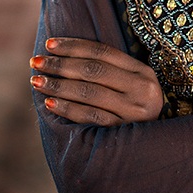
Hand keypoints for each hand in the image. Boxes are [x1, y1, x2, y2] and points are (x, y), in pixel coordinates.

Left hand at [31, 37, 163, 125]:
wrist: (156, 148)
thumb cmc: (134, 109)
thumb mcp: (133, 86)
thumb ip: (110, 71)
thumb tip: (65, 55)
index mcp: (143, 72)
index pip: (103, 52)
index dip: (73, 46)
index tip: (49, 45)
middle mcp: (141, 89)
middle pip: (94, 71)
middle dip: (60, 64)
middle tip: (36, 62)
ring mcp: (133, 112)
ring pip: (89, 93)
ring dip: (58, 85)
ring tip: (37, 80)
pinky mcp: (122, 132)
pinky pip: (89, 117)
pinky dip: (67, 108)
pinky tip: (49, 102)